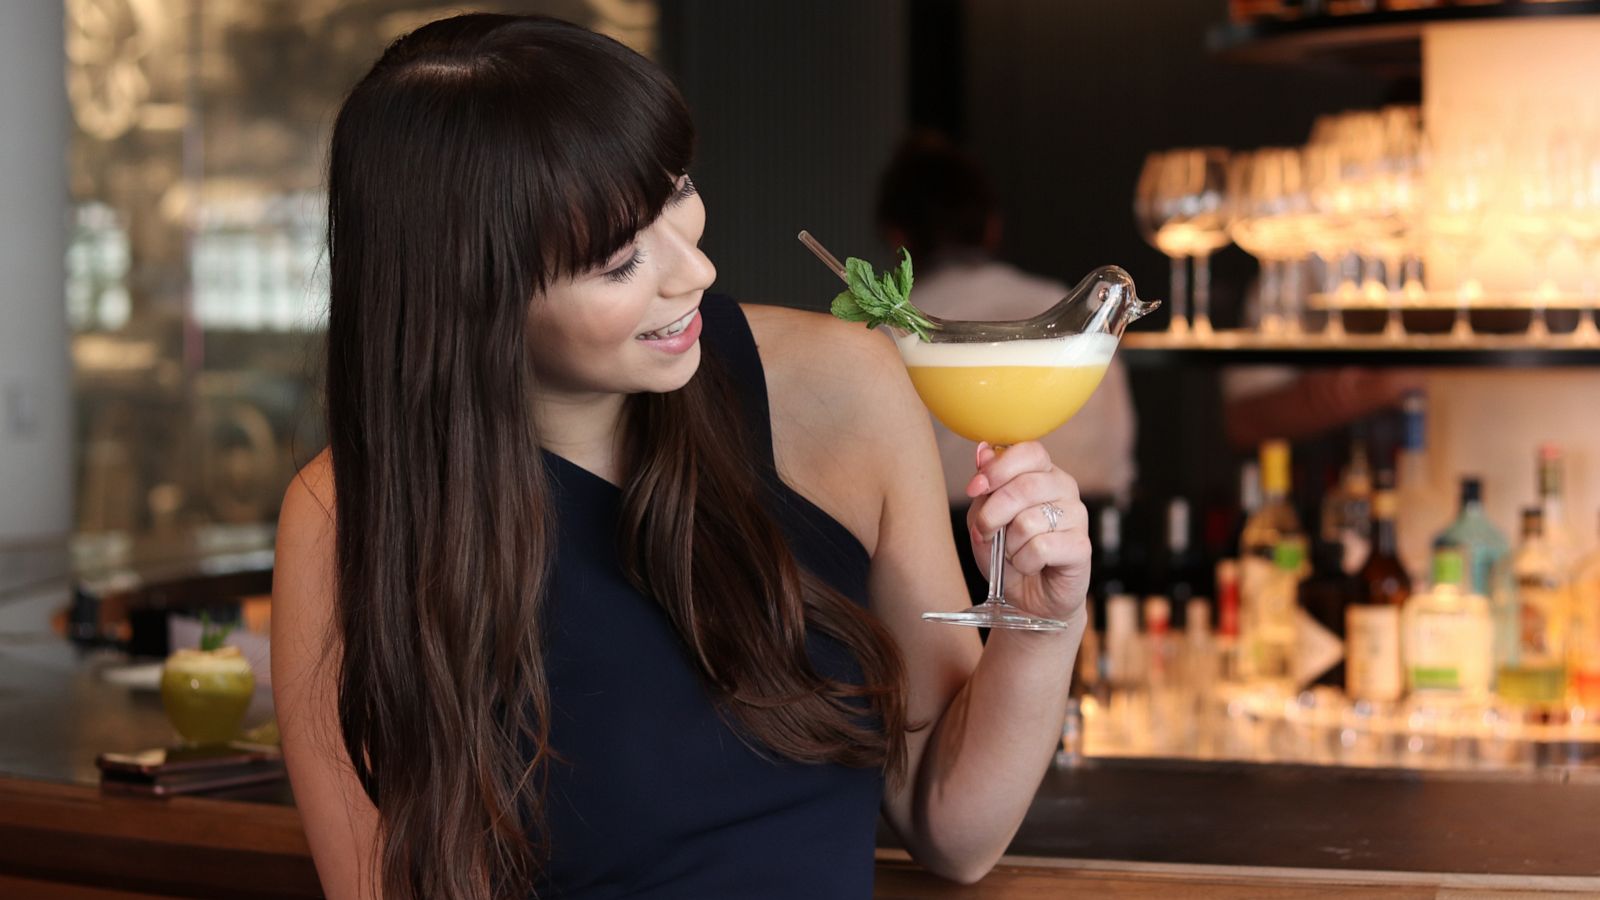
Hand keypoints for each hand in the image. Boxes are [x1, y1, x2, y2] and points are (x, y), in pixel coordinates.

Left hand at [964, 441, 1090, 623]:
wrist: (1028, 597)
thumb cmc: (1007, 554)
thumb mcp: (984, 518)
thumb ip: (985, 487)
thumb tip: (983, 450)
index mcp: (1042, 473)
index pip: (1029, 451)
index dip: (998, 468)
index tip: (975, 488)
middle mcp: (1064, 488)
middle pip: (1024, 486)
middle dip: (993, 514)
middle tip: (985, 532)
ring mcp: (1077, 516)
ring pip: (1029, 521)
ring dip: (1009, 544)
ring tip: (1014, 553)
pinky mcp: (1081, 546)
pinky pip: (1041, 547)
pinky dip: (1024, 561)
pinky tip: (1031, 565)